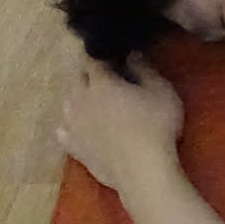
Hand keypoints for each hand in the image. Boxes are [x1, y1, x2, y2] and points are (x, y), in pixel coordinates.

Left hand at [57, 56, 185, 193]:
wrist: (141, 170)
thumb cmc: (155, 126)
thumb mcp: (161, 91)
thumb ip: (145, 69)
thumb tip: (132, 54)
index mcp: (101, 83)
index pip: (92, 59)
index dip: (100, 53)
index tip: (110, 53)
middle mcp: (81, 100)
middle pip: (75, 79)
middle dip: (86, 72)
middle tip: (103, 74)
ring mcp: (73, 126)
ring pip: (66, 103)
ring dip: (76, 96)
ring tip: (90, 98)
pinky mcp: (73, 148)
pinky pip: (63, 130)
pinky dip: (69, 124)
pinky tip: (78, 126)